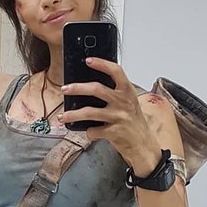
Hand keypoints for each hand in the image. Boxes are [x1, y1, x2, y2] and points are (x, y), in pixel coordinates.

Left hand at [59, 57, 160, 173]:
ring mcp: (119, 117)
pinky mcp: (114, 132)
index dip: (102, 63)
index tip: (88, 60)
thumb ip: (115, 94)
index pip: (116, 71)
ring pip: (89, 112)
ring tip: (62, 117)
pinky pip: (93, 131)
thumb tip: (89, 88)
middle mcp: (124, 102)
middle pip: (96, 89)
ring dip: (72, 115)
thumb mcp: (129, 104)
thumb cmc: (134, 124)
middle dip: (77, 88)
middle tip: (65, 89)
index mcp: (128, 92)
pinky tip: (90, 133)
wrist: (144, 147)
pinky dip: (89, 133)